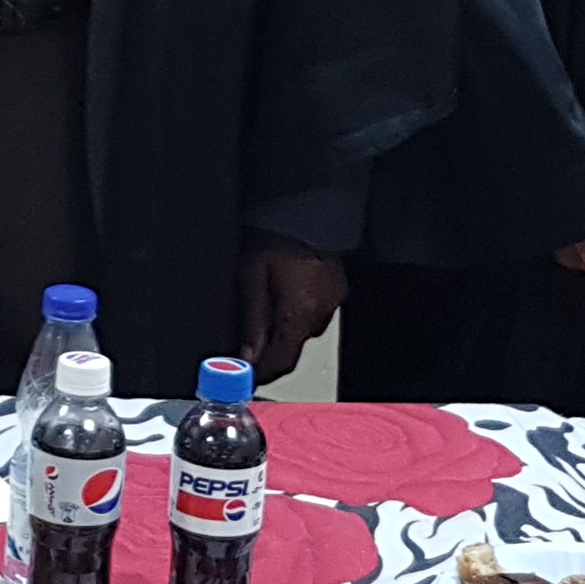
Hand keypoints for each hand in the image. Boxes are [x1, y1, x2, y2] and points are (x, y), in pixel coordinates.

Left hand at [238, 238, 347, 377]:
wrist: (305, 208)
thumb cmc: (276, 237)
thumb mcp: (251, 279)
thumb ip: (251, 322)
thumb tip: (247, 357)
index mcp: (299, 314)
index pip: (282, 362)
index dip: (263, 373)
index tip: (248, 375)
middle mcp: (321, 313)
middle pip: (293, 347)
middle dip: (271, 350)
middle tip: (249, 344)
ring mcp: (333, 301)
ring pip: (304, 330)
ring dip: (285, 329)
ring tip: (266, 310)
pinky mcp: (337, 290)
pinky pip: (316, 312)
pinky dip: (299, 312)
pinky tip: (286, 295)